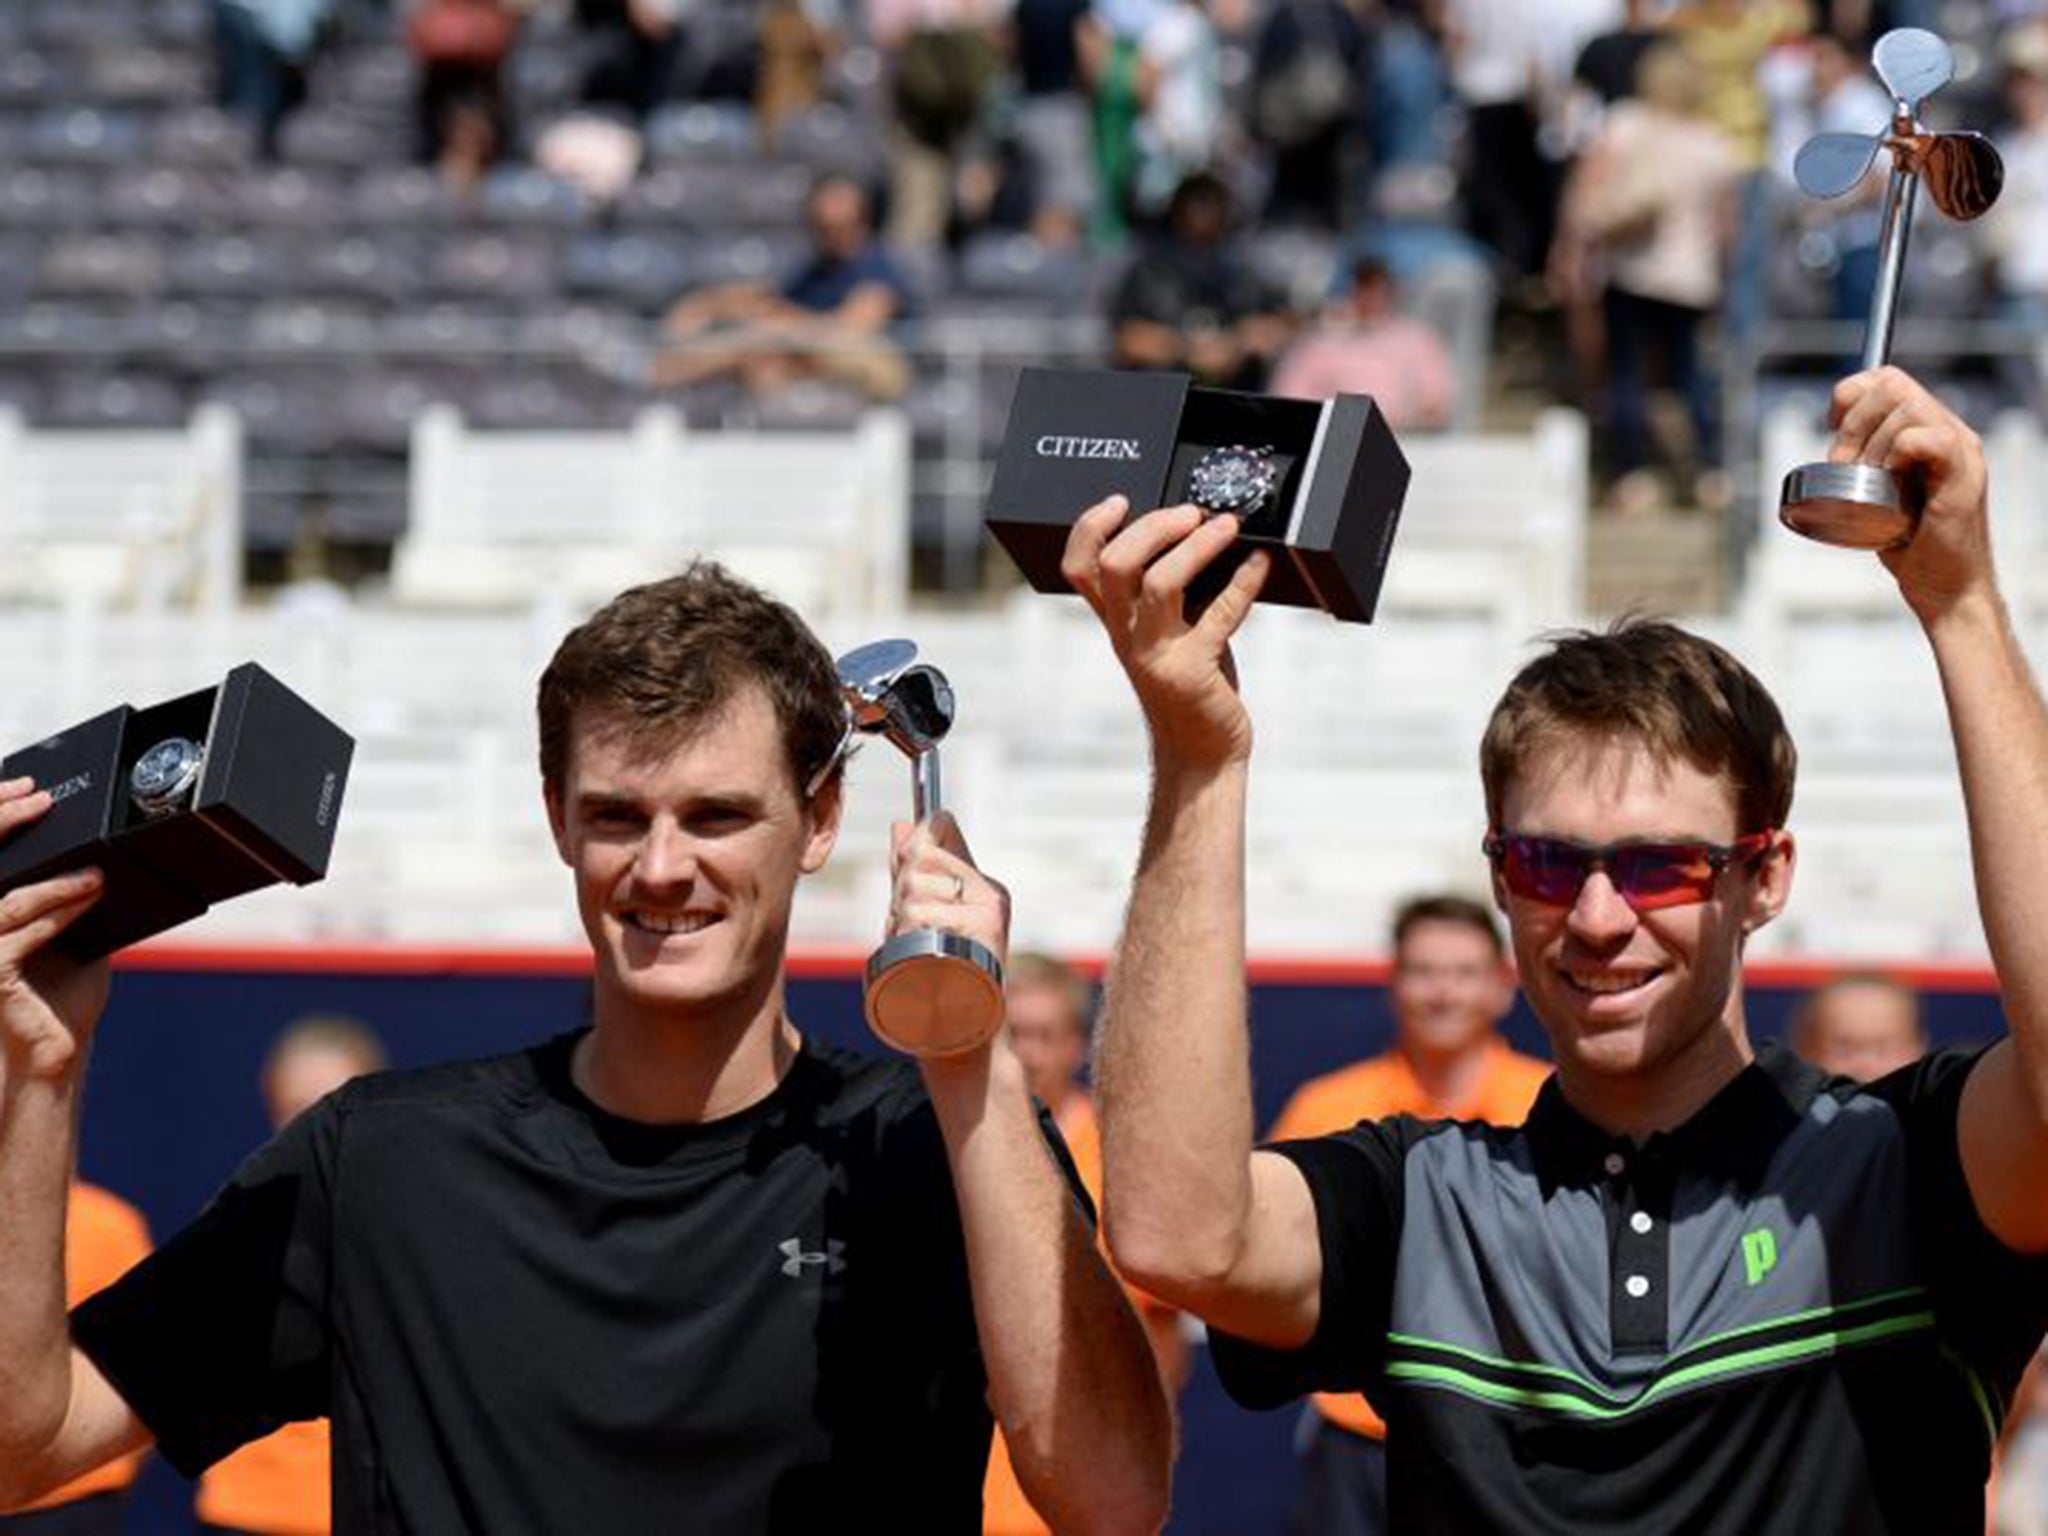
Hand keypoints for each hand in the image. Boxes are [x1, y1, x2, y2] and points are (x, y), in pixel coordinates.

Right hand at [0, 779, 109, 1081]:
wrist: (59, 1051)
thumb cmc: (64, 996)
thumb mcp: (76, 933)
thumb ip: (77, 899)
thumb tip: (105, 858)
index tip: (26, 789)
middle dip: (5, 825)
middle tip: (42, 801)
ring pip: (7, 902)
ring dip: (54, 883)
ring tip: (94, 874)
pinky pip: (17, 936)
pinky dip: (56, 913)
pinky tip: (86, 898)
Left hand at [888, 812, 1009, 971]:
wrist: (961, 1031)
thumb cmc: (940, 978)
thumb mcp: (926, 917)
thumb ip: (915, 873)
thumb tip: (900, 824)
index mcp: (983, 885)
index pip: (941, 828)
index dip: (912, 846)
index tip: (905, 873)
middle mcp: (990, 893)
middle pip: (921, 855)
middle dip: (900, 889)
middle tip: (909, 926)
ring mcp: (988, 911)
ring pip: (914, 886)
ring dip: (899, 919)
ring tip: (916, 948)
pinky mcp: (983, 930)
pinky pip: (920, 915)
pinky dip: (906, 936)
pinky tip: (920, 958)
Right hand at [1061, 495, 1271, 770]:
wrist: (1199, 754)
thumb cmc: (1189, 688)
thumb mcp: (1164, 636)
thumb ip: (1168, 596)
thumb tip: (1199, 536)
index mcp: (1116, 622)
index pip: (1079, 567)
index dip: (1090, 526)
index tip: (1121, 500)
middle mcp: (1127, 635)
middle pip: (1115, 564)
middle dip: (1154, 526)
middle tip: (1191, 512)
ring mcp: (1156, 654)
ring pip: (1160, 583)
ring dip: (1197, 546)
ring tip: (1227, 526)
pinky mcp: (1192, 671)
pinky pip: (1220, 616)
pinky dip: (1244, 582)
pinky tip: (1261, 565)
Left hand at [1827, 366, 1995, 625]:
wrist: (1946, 589)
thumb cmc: (1912, 546)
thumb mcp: (1881, 493)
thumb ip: (1869, 463)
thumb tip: (1834, 444)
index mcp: (1932, 430)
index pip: (1887, 378)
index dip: (1850, 395)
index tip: (1829, 428)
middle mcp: (1951, 431)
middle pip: (1892, 386)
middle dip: (1853, 423)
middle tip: (1842, 465)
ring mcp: (1961, 452)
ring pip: (1906, 409)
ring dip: (1871, 442)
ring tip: (1865, 479)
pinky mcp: (1963, 477)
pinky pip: (1927, 438)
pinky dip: (1898, 451)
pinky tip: (1892, 477)